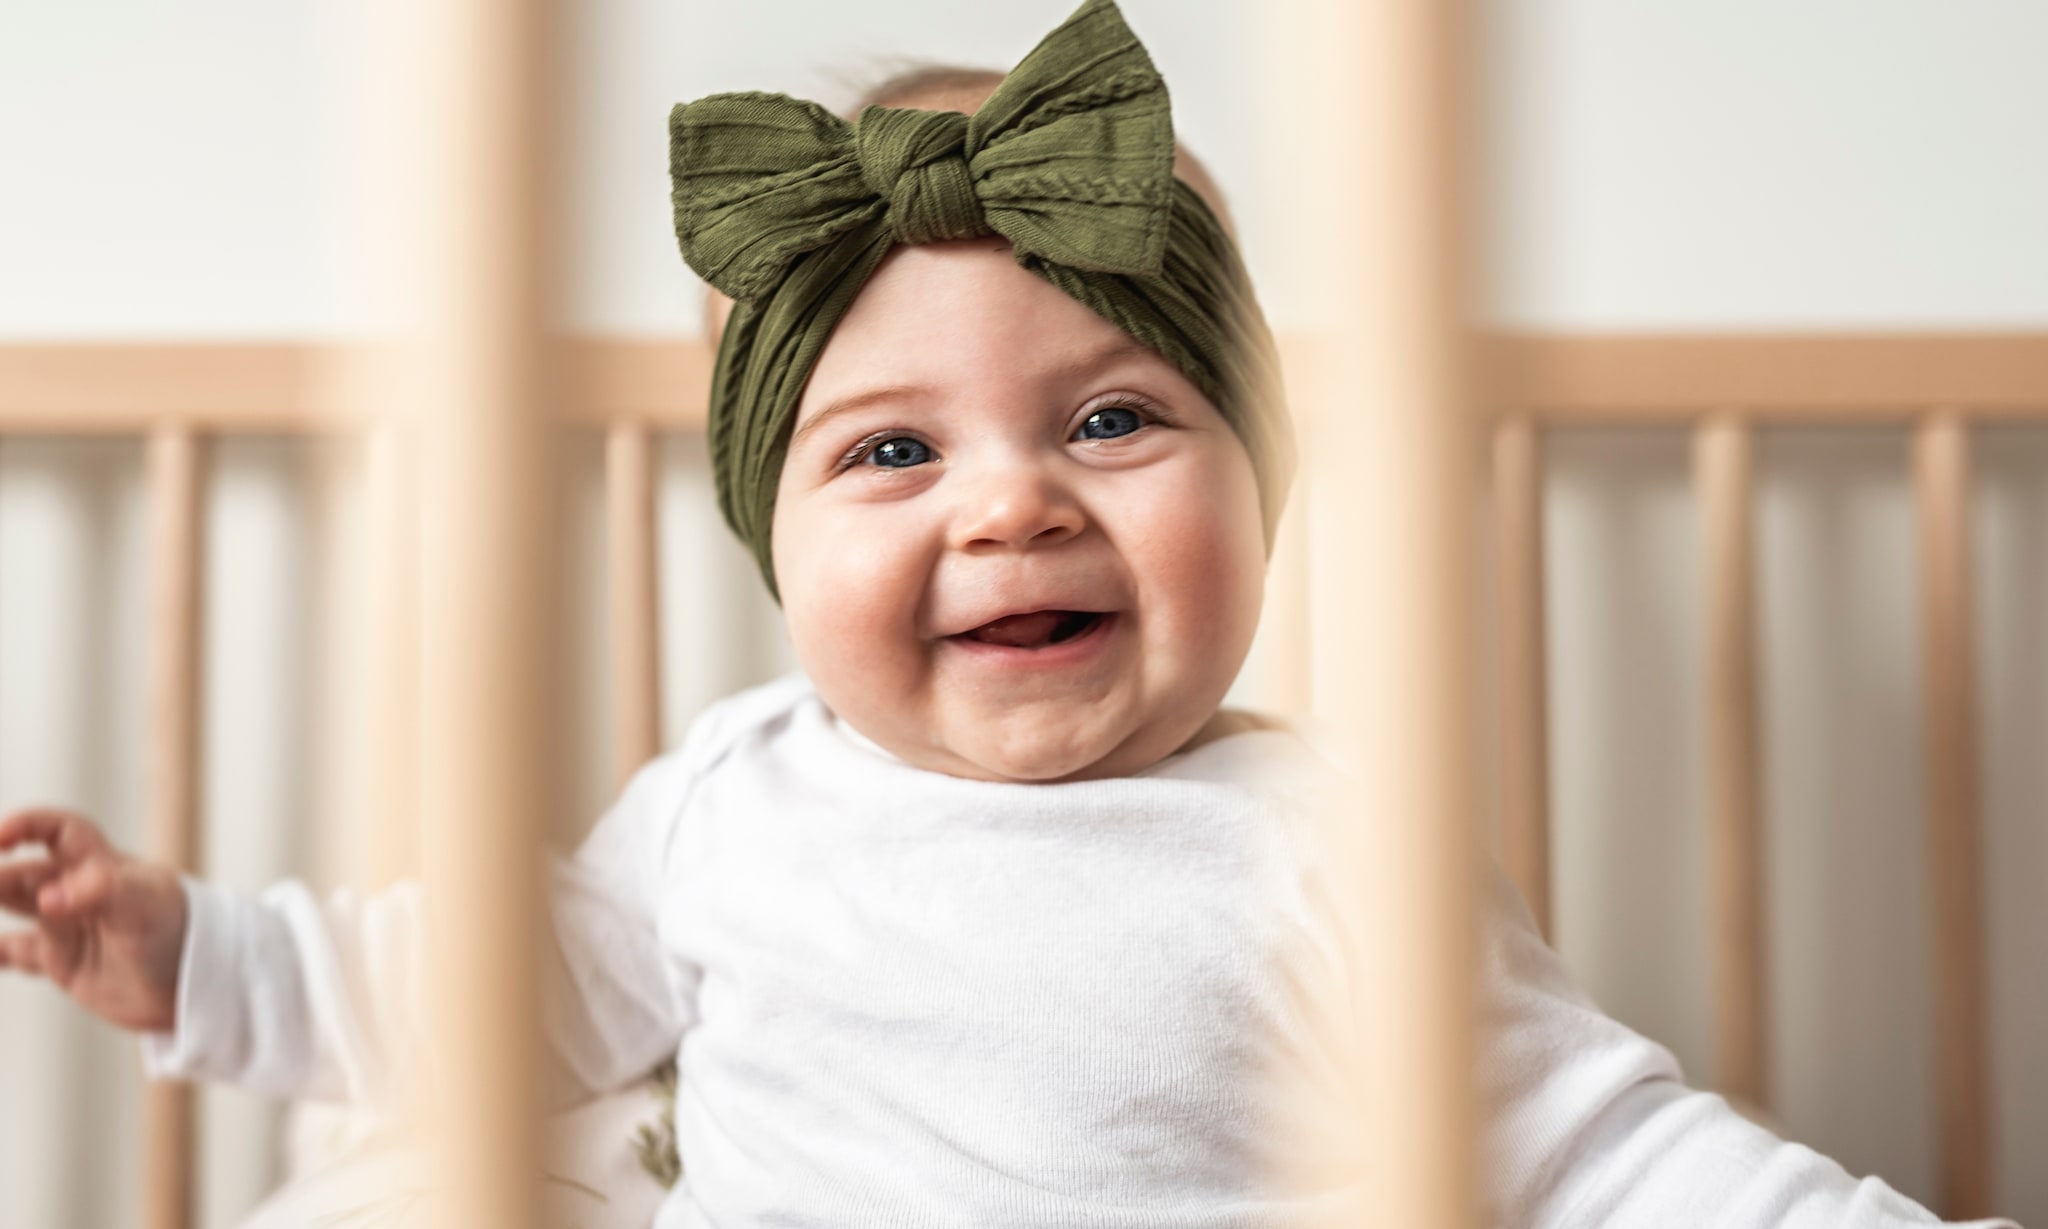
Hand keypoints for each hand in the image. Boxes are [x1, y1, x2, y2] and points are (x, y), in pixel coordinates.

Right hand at [0, 807, 187, 1032]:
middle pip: (23, 871)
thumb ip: (100, 891)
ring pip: (15, 905)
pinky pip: (16, 953)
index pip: (57, 830)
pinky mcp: (65, 963)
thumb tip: (49, 898)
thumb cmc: (180, 931)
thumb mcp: (144, 904)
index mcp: (101, 865)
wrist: (198, 985)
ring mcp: (69, 927)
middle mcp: (79, 892)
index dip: (26, 826)